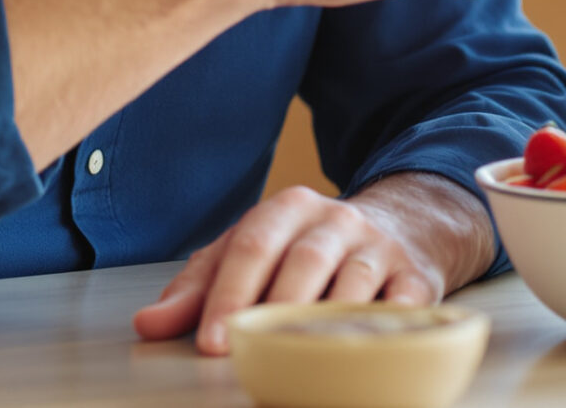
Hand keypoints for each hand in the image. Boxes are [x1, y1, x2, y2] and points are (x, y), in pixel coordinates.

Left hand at [131, 173, 493, 354]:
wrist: (405, 227)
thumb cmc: (309, 249)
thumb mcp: (252, 253)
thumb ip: (199, 288)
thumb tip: (147, 325)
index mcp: (289, 209)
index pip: (252, 246)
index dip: (230, 294)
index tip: (213, 341)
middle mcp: (338, 221)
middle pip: (305, 260)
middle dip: (277, 309)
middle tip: (254, 351)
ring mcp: (381, 249)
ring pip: (356, 283)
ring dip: (329, 322)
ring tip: (306, 357)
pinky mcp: (419, 278)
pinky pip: (406, 305)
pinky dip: (389, 328)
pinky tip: (366, 352)